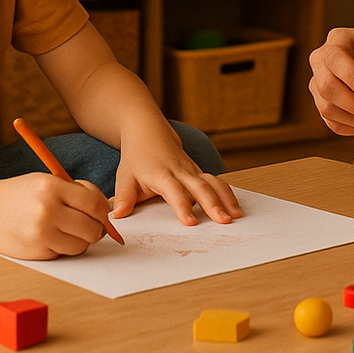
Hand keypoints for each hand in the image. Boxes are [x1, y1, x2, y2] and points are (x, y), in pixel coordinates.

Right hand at [0, 172, 114, 259]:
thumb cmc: (21, 194)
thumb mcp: (47, 182)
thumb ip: (76, 193)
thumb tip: (106, 212)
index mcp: (52, 187)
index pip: (94, 204)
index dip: (103, 211)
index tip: (101, 214)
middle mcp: (47, 210)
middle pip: (92, 228)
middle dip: (96, 229)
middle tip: (89, 225)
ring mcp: (41, 234)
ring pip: (81, 245)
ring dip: (81, 240)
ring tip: (70, 231)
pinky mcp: (36, 252)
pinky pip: (65, 253)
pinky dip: (65, 248)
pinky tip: (53, 237)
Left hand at [111, 122, 242, 225]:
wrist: (148, 130)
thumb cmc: (137, 157)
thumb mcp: (125, 176)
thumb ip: (123, 198)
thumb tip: (117, 217)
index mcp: (161, 174)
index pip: (174, 191)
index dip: (183, 206)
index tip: (191, 222)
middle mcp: (180, 170)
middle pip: (200, 186)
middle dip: (213, 204)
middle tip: (224, 221)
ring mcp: (192, 169)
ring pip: (213, 182)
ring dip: (226, 198)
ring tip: (236, 215)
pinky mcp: (198, 170)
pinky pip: (216, 181)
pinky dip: (227, 193)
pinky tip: (236, 207)